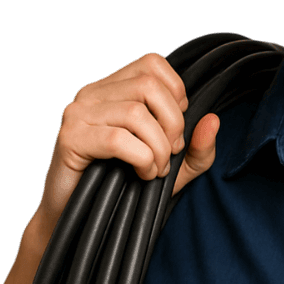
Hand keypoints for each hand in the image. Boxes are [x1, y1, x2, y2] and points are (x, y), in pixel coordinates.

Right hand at [35, 52, 219, 235]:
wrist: (80, 220)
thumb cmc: (124, 189)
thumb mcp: (173, 168)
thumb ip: (198, 148)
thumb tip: (213, 120)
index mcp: (113, 88)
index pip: (152, 64)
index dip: (176, 95)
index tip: (175, 130)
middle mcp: (93, 93)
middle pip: (148, 85)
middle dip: (173, 123)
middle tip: (169, 155)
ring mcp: (78, 113)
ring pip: (135, 112)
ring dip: (157, 148)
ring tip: (155, 170)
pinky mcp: (70, 138)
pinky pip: (118, 138)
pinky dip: (141, 159)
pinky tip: (141, 175)